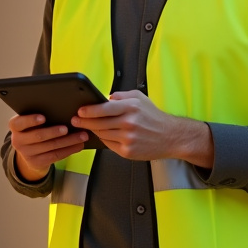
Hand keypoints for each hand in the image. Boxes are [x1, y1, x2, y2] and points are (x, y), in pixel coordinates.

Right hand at [9, 113, 88, 181]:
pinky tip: (78, 145)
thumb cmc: (35, 129)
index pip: (18, 123)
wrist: (30, 152)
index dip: (30, 120)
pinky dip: (69, 150)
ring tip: (82, 135)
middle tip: (67, 128)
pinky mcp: (37, 162)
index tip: (43, 117)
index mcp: (15, 127)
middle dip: (54, 132)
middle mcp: (18, 141)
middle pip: (38, 136)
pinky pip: (55, 156)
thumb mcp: (32, 123)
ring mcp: (27, 154)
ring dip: (68, 141)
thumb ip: (40, 116)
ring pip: (50, 147)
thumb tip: (63, 108)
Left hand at [71, 90, 213, 168]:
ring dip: (94, 130)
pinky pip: (109, 144)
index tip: (79, 111)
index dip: (88, 111)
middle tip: (76, 120)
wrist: (171, 137)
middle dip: (84, 122)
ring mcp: (128, 139)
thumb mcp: (140, 98)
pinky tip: (104, 135)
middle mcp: (129, 123)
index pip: (103, 109)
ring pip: (102, 134)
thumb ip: (121, 96)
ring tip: (88, 127)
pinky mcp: (128, 151)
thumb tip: (105, 98)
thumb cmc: (154, 117)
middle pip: (99, 123)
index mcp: (131, 107)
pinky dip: (105, 139)